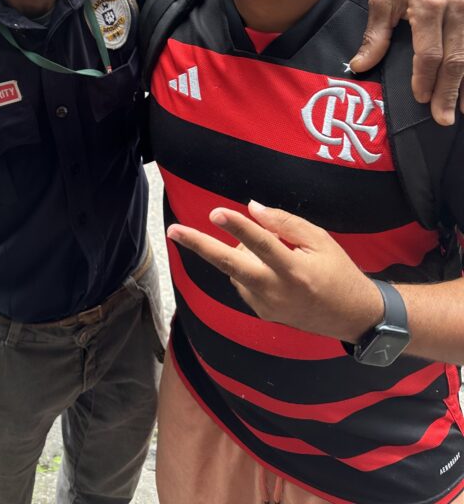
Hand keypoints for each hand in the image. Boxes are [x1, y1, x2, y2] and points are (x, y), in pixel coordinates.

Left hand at [167, 201, 383, 343]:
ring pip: (236, 270)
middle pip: (231, 265)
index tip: (216, 212)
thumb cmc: (338, 271)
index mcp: (295, 270)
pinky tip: (269, 269)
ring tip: (274, 251)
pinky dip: (248, 269)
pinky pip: (243, 283)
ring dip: (240, 253)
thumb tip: (251, 208)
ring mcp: (267, 307)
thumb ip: (285, 223)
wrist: (352, 317)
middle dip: (200, 246)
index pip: (262, 244)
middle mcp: (276, 291)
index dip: (238, 226)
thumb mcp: (320, 240)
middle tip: (173, 231)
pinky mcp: (262, 314)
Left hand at [350, 0, 463, 124]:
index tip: (420, 99)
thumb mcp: (380, 1)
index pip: (429, 53)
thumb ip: (375, 36)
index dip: (425, 79)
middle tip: (442, 119)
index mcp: (427, 5)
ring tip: (462, 109)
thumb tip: (359, 66)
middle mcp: (456, 5)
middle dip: (449, 92)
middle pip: (456, 59)